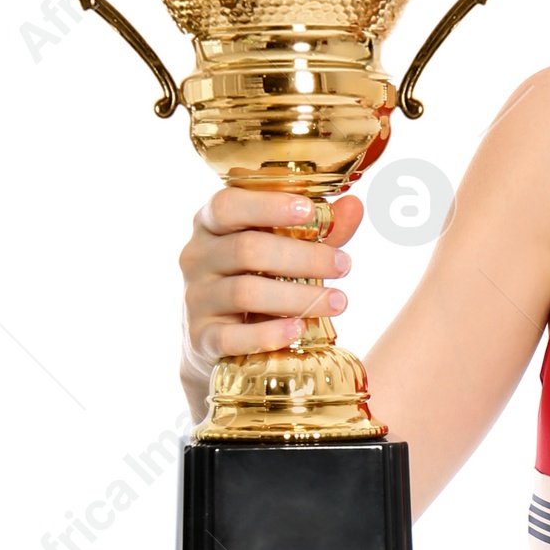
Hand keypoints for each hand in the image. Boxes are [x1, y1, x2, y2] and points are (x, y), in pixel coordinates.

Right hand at [179, 186, 365, 399]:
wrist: (216, 344)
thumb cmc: (255, 281)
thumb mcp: (282, 250)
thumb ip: (317, 230)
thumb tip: (353, 207)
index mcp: (211, 225)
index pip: (227, 205)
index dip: (268, 205)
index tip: (309, 210)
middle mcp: (196, 258)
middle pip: (247, 249)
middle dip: (303, 257)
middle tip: (344, 265)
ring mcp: (196, 299)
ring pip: (245, 292)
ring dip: (299, 297)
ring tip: (339, 301)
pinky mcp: (202, 339)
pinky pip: (234, 337)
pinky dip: (270, 334)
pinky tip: (300, 329)